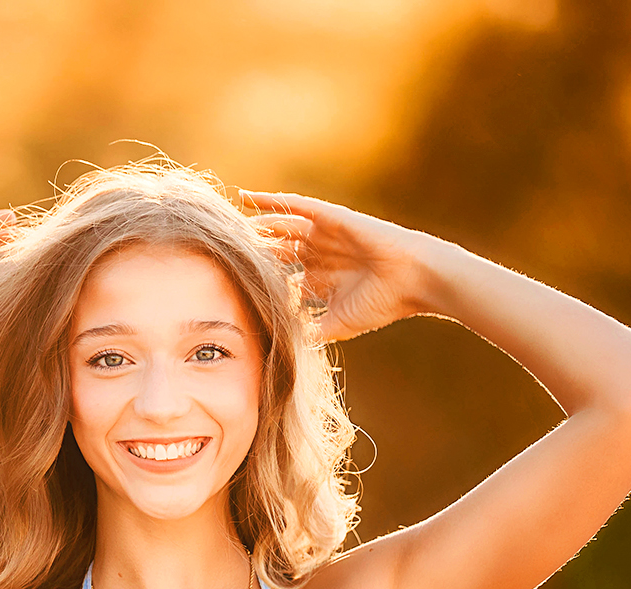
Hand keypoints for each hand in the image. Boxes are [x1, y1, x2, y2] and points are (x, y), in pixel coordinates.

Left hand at [239, 191, 437, 342]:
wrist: (413, 280)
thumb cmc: (381, 304)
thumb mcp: (336, 324)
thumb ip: (308, 331)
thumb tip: (280, 349)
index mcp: (319, 280)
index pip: (279, 278)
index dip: (255, 280)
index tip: (224, 285)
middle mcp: (318, 255)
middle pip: (274, 250)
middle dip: (249, 252)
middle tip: (217, 252)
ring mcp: (323, 235)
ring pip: (278, 228)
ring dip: (253, 227)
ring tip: (224, 226)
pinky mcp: (329, 217)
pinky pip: (295, 204)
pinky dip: (270, 200)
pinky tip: (245, 196)